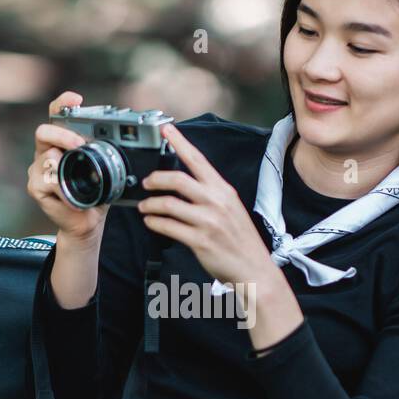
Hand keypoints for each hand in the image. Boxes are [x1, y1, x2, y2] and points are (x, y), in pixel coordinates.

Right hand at [27, 91, 108, 242]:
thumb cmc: (95, 194)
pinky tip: (73, 198)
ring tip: (82, 179)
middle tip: (79, 144)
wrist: (87, 222)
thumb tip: (120, 142)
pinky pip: (47, 180)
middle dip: (62, 135)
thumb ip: (104, 154)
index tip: (75, 99)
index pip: (56, 115)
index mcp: (61, 142)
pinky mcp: (35, 187)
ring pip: (46, 156)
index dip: (62, 103)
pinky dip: (63, 189)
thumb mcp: (103, 170)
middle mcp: (46, 152)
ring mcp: (38, 169)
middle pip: (44, 132)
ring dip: (66, 166)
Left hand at [137, 122, 275, 288]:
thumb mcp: (232, 208)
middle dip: (155, 179)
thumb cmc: (240, 240)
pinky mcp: (200, 241)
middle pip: (177, 179)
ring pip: (168, 204)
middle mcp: (216, 202)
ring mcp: (208, 222)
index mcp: (224, 190)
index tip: (165, 129)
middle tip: (146, 183)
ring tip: (144, 207)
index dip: (179, 142)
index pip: (198, 160)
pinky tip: (151, 222)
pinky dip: (154, 223)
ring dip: (150, 204)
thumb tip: (186, 184)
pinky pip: (168, 227)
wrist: (254, 269)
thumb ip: (211, 194)